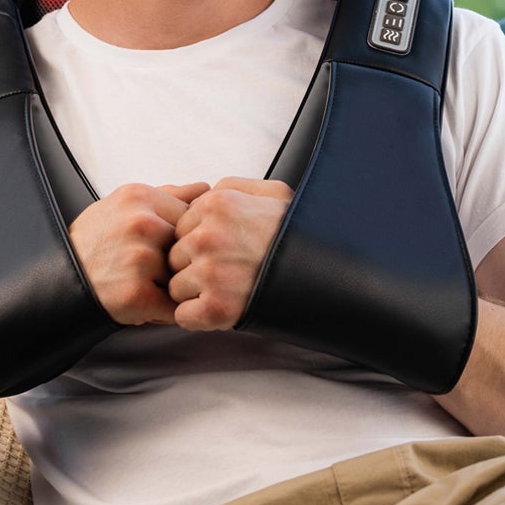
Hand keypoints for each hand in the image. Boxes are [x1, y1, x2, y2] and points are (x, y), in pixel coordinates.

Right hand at [68, 182, 210, 324]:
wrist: (61, 279)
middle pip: (190, 244)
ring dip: (175, 285)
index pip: (191, 214)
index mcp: (140, 197)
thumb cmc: (96, 242)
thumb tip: (207, 189)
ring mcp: (140, 258)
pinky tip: (149, 303)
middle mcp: (141, 224)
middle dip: (181, 260)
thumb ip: (168, 195)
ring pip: (185, 274)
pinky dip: (168, 310)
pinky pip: (175, 304)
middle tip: (156, 268)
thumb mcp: (124, 206)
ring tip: (149, 285)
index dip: (184, 235)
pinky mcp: (137, 293)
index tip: (167, 246)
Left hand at [166, 177, 294, 330]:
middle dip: (195, 267)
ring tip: (232, 289)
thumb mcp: (275, 193)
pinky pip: (184, 316)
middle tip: (230, 272)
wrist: (329, 276)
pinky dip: (199, 318)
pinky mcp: (216, 308)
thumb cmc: (299, 236)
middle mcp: (208, 236)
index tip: (226, 251)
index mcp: (217, 204)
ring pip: (177, 287)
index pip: (181, 228)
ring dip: (197, 293)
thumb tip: (206, 190)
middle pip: (175, 257)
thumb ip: (235, 186)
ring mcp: (211, 272)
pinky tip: (225, 308)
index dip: (200, 242)